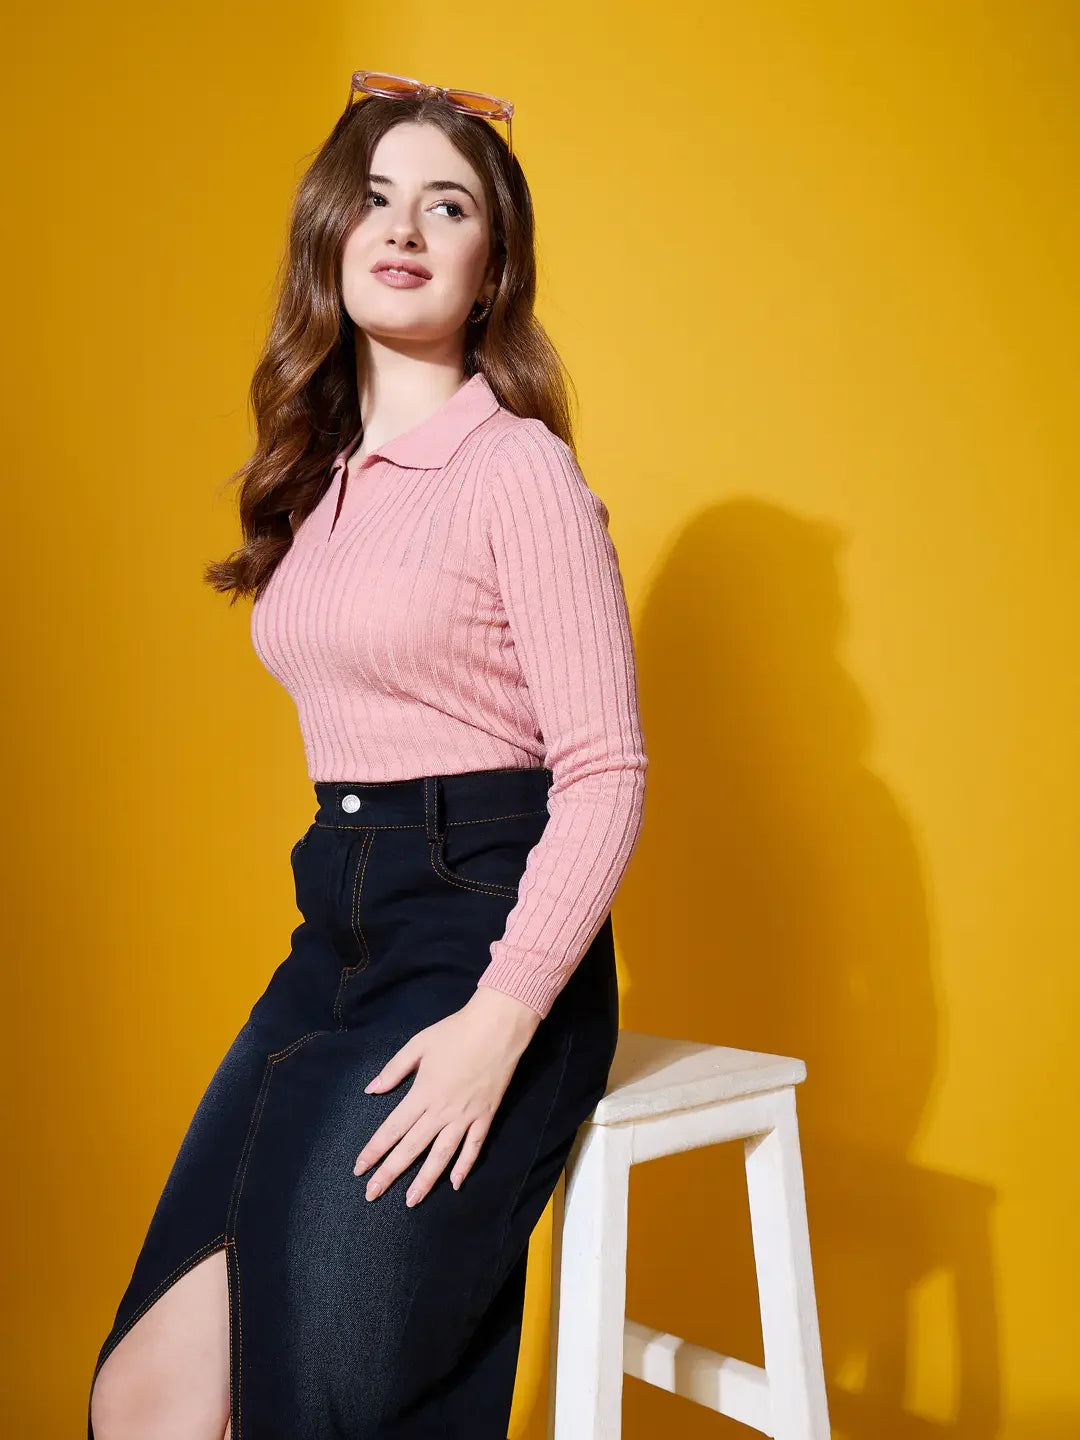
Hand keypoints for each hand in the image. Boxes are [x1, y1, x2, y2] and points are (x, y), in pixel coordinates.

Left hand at [354, 986, 541, 1205]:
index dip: (374, 1151)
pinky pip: (474, 1147)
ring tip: (411, 1201)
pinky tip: (454, 1183)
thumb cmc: (455, 1032)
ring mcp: (465, 1117)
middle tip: (372, 1195)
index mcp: (422, 1094)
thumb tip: (371, 1090)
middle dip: (390, 1173)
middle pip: (411, 1148)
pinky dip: (464, 1166)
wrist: (496, 1028)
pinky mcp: (485, 1117)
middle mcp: (441, 1111)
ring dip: (425, 1180)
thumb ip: (394, 1070)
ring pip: (441, 1156)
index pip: (392, 1129)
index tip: (359, 1169)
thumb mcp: (418, 1044)